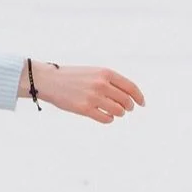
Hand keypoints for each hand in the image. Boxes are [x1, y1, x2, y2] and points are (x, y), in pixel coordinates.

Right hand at [23, 62, 144, 122]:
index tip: (141, 103)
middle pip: (126, 101)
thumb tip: (130, 96)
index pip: (130, 87)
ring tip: (114, 112)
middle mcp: (101, 84)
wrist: (50, 80)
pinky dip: (109, 119)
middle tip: (126, 109)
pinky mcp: (84, 108)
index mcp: (105, 73)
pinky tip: (105, 116)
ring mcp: (93, 97)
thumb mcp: (94, 72)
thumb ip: (110, 80)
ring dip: (118, 113)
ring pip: (118, 111)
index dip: (139, 97)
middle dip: (128, 107)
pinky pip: (106, 118)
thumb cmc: (73, 77)